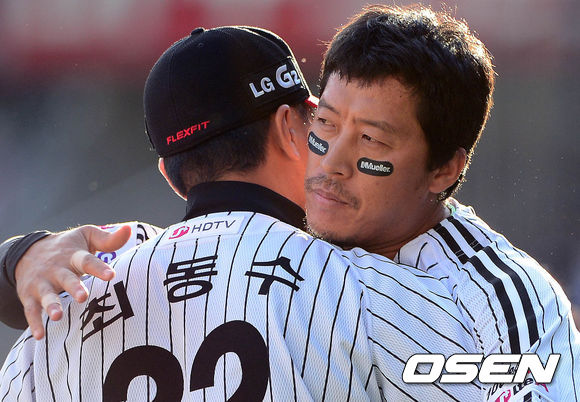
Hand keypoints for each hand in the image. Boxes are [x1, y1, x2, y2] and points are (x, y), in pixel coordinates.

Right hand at [15, 224, 131, 339]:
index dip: (99, 268)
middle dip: (74, 287)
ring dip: (52, 305)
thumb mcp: (86, 237)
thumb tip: (129, 229)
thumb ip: (108, 239)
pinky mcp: (29, 296)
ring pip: (47, 295)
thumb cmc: (68, 247)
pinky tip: (39, 335)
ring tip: (57, 316)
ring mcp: (42, 283)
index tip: (111, 275)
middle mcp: (57, 269)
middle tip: (83, 297)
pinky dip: (34, 322)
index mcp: (73, 256)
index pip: (87, 260)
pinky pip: (31, 310)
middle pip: (66, 278)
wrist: (28, 252)